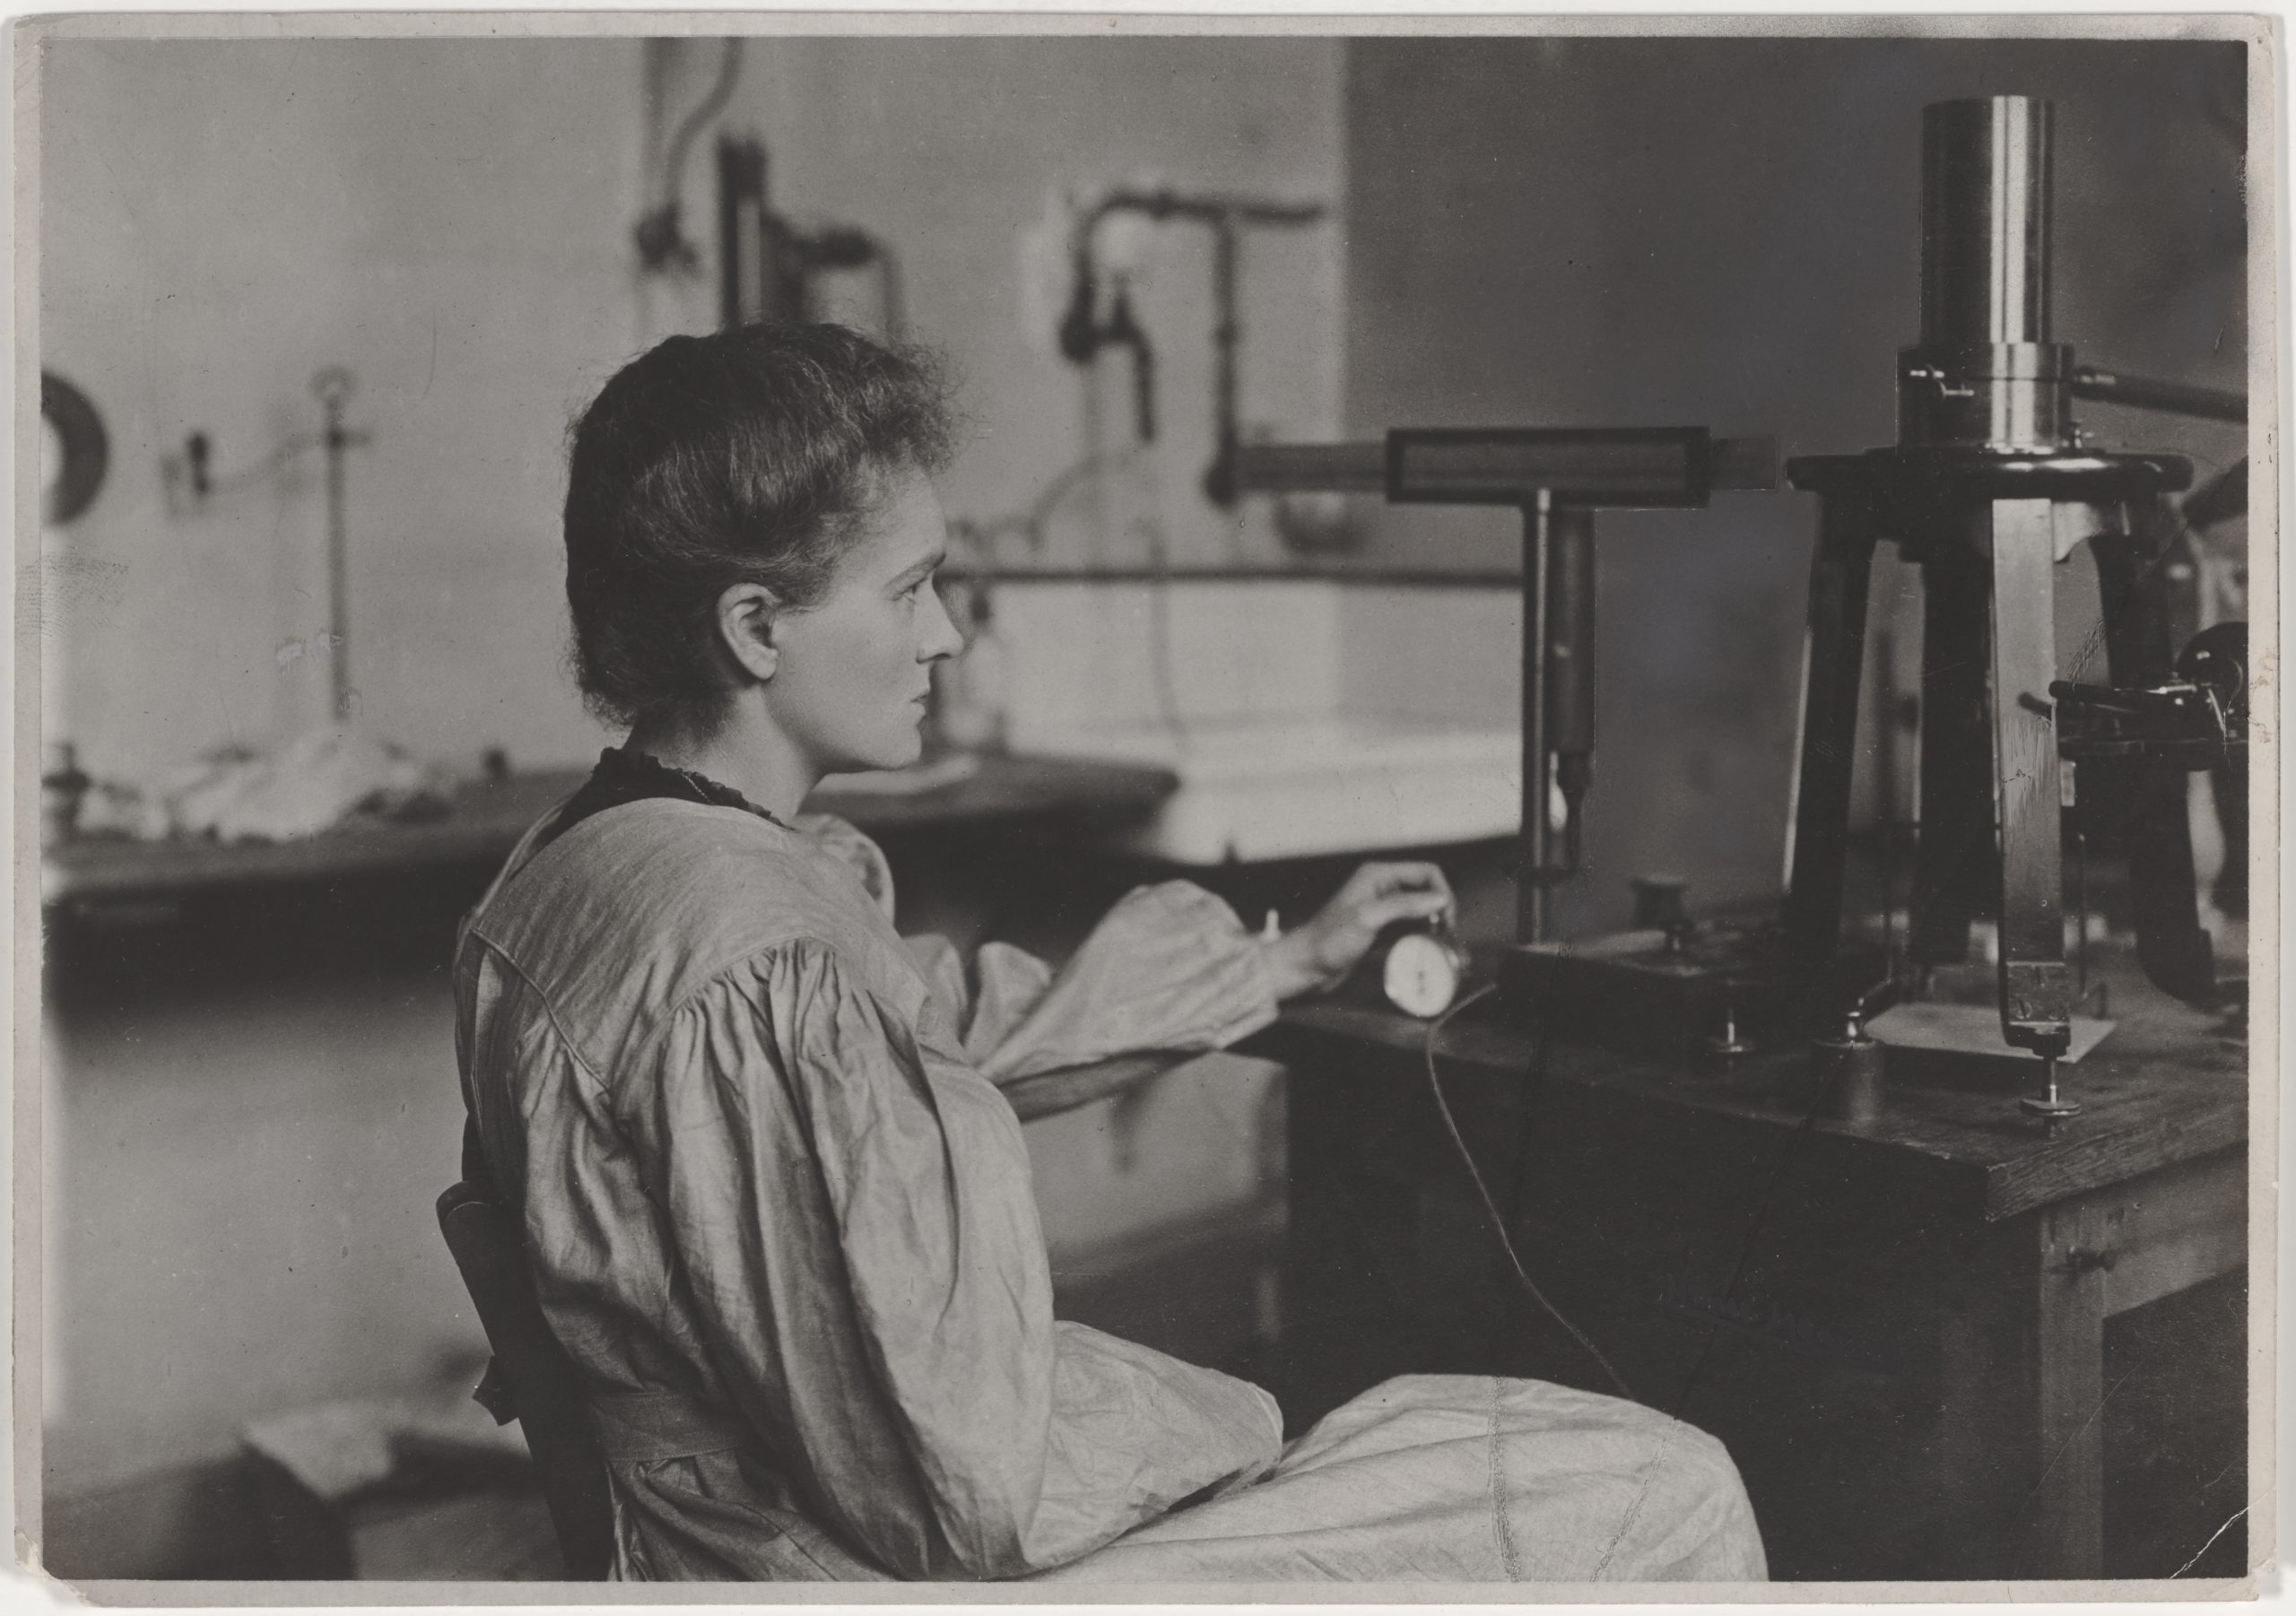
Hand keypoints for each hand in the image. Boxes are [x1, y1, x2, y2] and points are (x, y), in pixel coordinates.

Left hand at [1261, 862, 1455, 1000]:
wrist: (1305, 966)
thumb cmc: (1328, 940)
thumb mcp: (1368, 918)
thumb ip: (1404, 905)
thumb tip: (1439, 899)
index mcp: (1377, 876)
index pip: (1425, 872)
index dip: (1441, 891)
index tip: (1447, 918)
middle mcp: (1382, 888)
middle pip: (1425, 891)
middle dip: (1440, 909)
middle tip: (1447, 934)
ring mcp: (1382, 910)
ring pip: (1420, 911)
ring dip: (1433, 924)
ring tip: (1441, 944)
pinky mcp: (1381, 930)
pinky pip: (1410, 927)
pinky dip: (1421, 936)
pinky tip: (1426, 948)